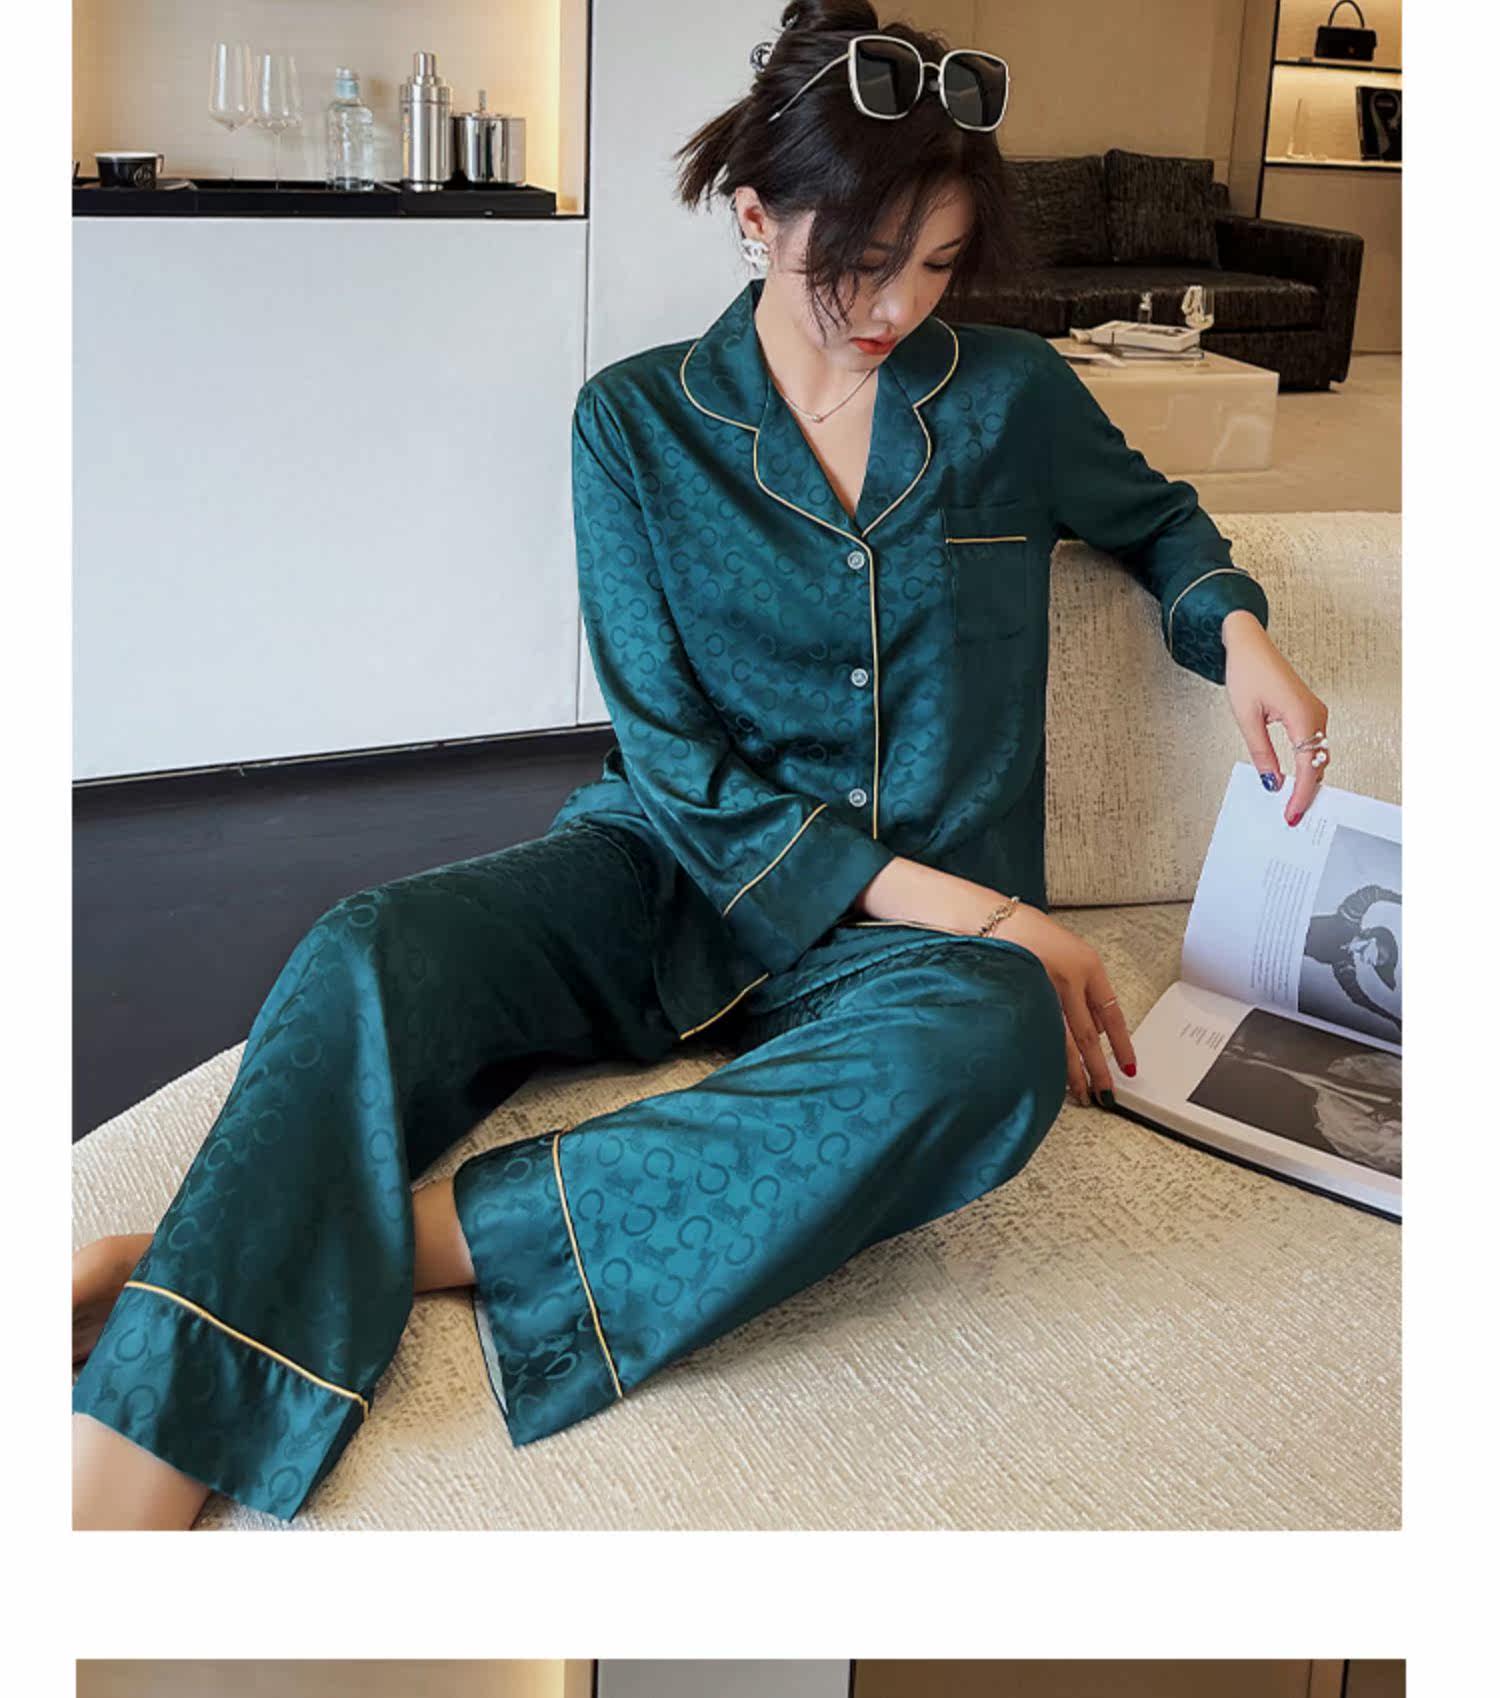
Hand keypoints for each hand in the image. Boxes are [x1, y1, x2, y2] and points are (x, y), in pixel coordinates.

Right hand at [988, 903, 1136, 1106]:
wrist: (991, 920)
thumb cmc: (1027, 933)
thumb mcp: (1068, 953)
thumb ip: (1083, 989)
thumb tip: (1094, 1028)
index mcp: (1087, 966)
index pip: (1112, 1013)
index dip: (1122, 1043)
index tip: (1129, 1066)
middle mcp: (1070, 979)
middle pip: (1089, 1035)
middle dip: (1098, 1068)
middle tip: (1105, 1093)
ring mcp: (1043, 990)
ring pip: (1063, 1041)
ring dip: (1073, 1071)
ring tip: (1081, 1093)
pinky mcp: (1022, 998)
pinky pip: (1039, 1034)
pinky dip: (1046, 1055)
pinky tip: (1049, 1072)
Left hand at [1222, 609, 1328, 826]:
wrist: (1250, 644)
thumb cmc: (1247, 672)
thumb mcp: (1247, 718)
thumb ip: (1261, 753)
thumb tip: (1271, 782)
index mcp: (1303, 717)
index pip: (1309, 768)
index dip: (1301, 796)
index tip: (1292, 815)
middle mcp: (1317, 716)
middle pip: (1318, 765)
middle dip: (1307, 793)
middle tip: (1292, 817)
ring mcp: (1316, 713)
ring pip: (1318, 756)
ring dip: (1308, 780)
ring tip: (1292, 804)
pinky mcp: (1310, 712)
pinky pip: (1314, 745)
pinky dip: (1307, 765)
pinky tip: (1294, 779)